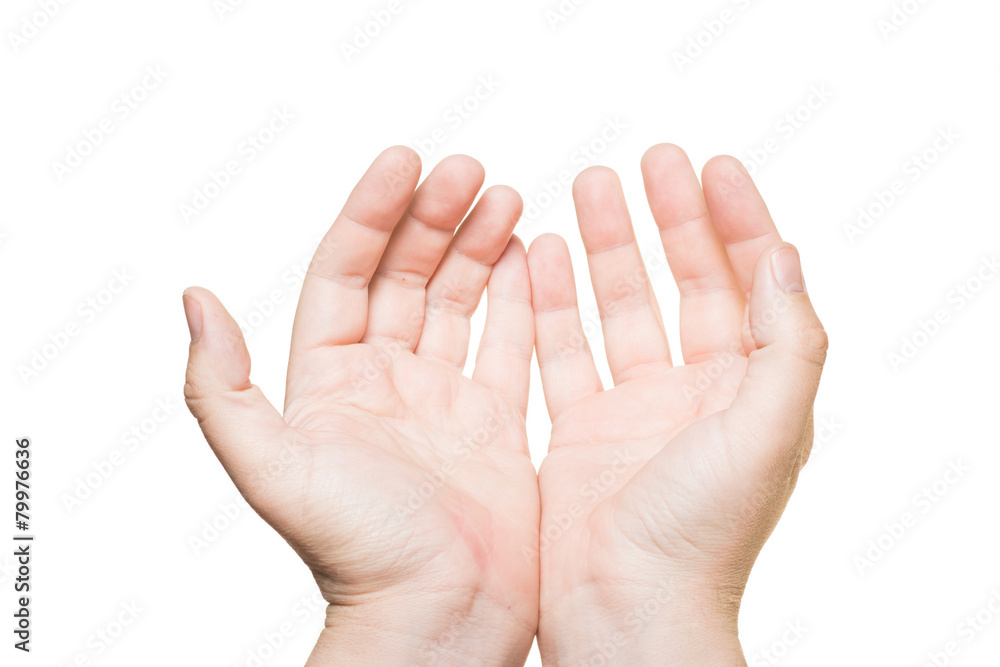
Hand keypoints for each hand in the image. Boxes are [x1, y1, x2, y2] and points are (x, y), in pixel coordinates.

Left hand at [183, 147, 538, 665]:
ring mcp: (443, 397)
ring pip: (459, 299)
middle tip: (470, 170)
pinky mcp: (495, 419)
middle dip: (434, 217)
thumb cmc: (357, 556)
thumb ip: (223, 388)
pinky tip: (530, 252)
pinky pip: (509, 342)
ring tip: (507, 197)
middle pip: (406, 275)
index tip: (405, 162)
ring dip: (478, 245)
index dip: (371, 214)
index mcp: (330, 380)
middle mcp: (385, 380)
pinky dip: (521, 297)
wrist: (438, 618)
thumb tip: (193, 300)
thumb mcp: (272, 469)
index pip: (346, 273)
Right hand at [528, 144, 827, 664]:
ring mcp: (633, 411)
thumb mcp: (769, 430)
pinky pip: (565, 351)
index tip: (712, 166)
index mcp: (748, 392)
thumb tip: (786, 258)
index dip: (736, 222)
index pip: (748, 285)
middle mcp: (694, 395)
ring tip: (588, 188)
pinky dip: (552, 304)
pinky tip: (541, 257)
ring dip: (605, 250)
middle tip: (647, 161)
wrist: (625, 614)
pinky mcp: (580, 430)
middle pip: (682, 285)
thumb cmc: (703, 536)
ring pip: (618, 309)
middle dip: (667, 220)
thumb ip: (787, 342)